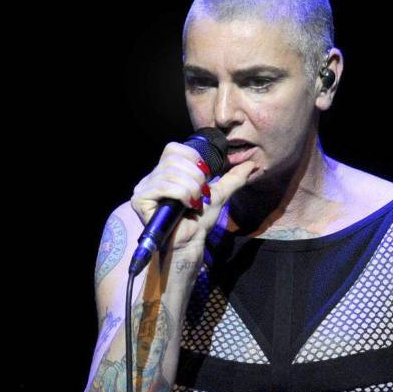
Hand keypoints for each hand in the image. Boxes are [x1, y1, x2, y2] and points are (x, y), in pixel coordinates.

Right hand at [130, 142, 255, 252]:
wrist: (191, 242)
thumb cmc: (199, 221)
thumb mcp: (219, 195)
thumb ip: (232, 179)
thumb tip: (251, 165)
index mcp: (165, 172)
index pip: (174, 148)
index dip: (193, 159)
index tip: (206, 177)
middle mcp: (151, 178)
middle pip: (174, 160)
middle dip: (196, 176)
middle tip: (201, 194)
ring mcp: (143, 189)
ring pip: (171, 173)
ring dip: (191, 188)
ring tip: (195, 202)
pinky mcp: (141, 200)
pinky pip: (163, 186)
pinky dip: (182, 194)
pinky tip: (188, 206)